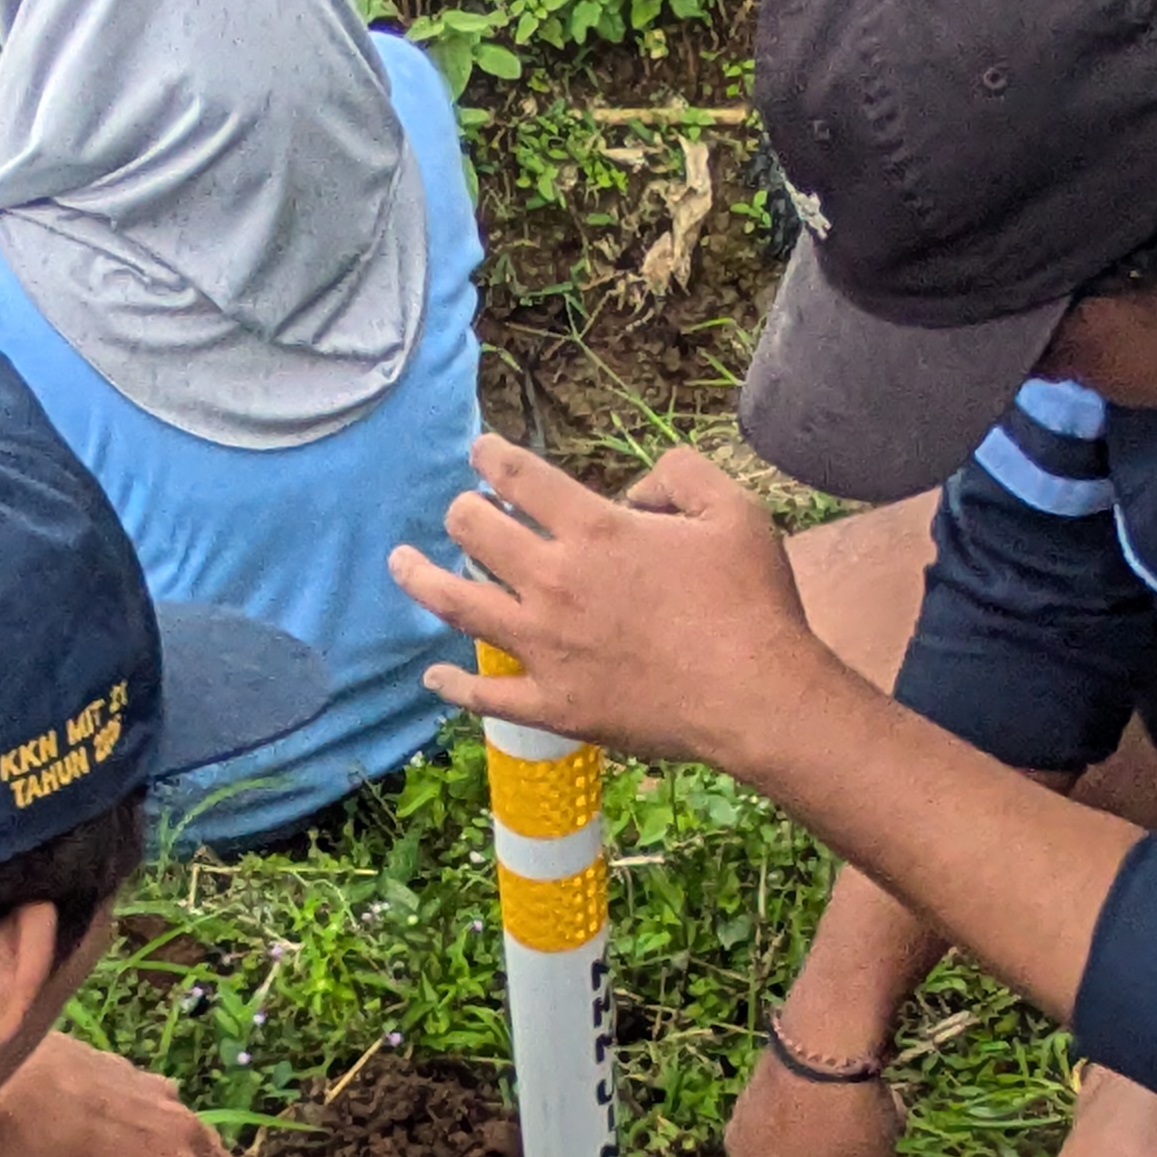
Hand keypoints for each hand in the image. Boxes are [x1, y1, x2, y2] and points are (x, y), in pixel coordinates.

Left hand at [387, 438, 850, 772]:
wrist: (756, 696)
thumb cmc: (752, 603)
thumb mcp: (735, 510)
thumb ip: (680, 474)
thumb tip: (636, 489)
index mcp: (595, 530)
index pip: (519, 477)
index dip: (491, 456)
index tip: (480, 452)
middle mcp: (555, 582)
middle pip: (475, 531)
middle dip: (462, 512)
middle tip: (463, 512)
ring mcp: (546, 647)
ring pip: (457, 604)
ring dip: (421, 578)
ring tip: (400, 564)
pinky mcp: (553, 703)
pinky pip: (486, 695)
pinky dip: (453, 685)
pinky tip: (433, 676)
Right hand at [722, 1048, 901, 1156]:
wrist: (824, 1044)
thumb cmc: (842, 1129)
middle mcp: (739, 1155)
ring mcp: (743, 1114)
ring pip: (774, 1140)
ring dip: (806, 1138)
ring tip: (854, 1120)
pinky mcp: (756, 1081)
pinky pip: (784, 1108)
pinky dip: (807, 1107)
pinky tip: (843, 1091)